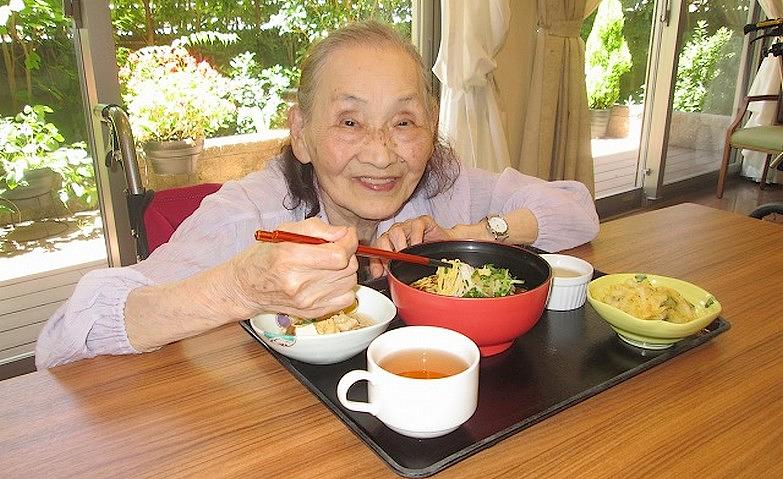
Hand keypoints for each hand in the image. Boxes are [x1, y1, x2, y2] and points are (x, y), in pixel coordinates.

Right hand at [228, 218, 358, 318]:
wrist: (245, 287)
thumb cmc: (264, 256)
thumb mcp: (285, 230)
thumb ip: (317, 228)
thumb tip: (344, 233)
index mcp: (291, 257)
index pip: (339, 254)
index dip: (349, 242)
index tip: (347, 237)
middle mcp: (299, 282)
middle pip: (348, 269)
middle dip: (347, 254)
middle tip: (335, 249)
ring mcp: (306, 301)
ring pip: (349, 283)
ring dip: (345, 271)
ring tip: (329, 265)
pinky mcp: (311, 312)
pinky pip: (345, 300)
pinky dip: (343, 288)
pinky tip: (329, 281)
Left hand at [369, 215, 451, 277]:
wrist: (445, 245)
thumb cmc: (426, 254)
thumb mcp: (406, 264)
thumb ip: (391, 268)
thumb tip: (379, 275)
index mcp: (390, 242)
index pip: (377, 249)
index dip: (377, 261)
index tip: (379, 273)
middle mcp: (396, 232)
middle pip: (383, 238)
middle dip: (387, 253)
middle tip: (394, 264)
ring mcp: (407, 225)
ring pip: (396, 231)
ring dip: (400, 246)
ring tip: (407, 256)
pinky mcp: (422, 221)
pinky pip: (415, 226)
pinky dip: (416, 237)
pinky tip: (419, 246)